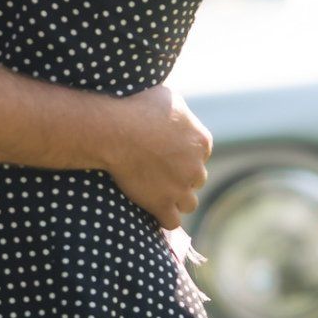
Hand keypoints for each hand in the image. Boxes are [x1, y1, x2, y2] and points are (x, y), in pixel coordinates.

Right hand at [105, 84, 211, 229]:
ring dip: (177, 198)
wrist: (116, 130)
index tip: (165, 151)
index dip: (183, 152)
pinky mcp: (162, 204)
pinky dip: (165, 217)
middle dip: (181, 175)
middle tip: (157, 169)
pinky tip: (154, 209)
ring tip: (158, 192)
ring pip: (189, 202)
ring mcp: (180, 188)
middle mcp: (197, 167)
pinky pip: (172, 221)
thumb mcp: (167, 97)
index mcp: (201, 141)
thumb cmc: (137, 106)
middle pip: (196, 178)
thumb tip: (176, 109)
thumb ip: (179, 109)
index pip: (200, 153)